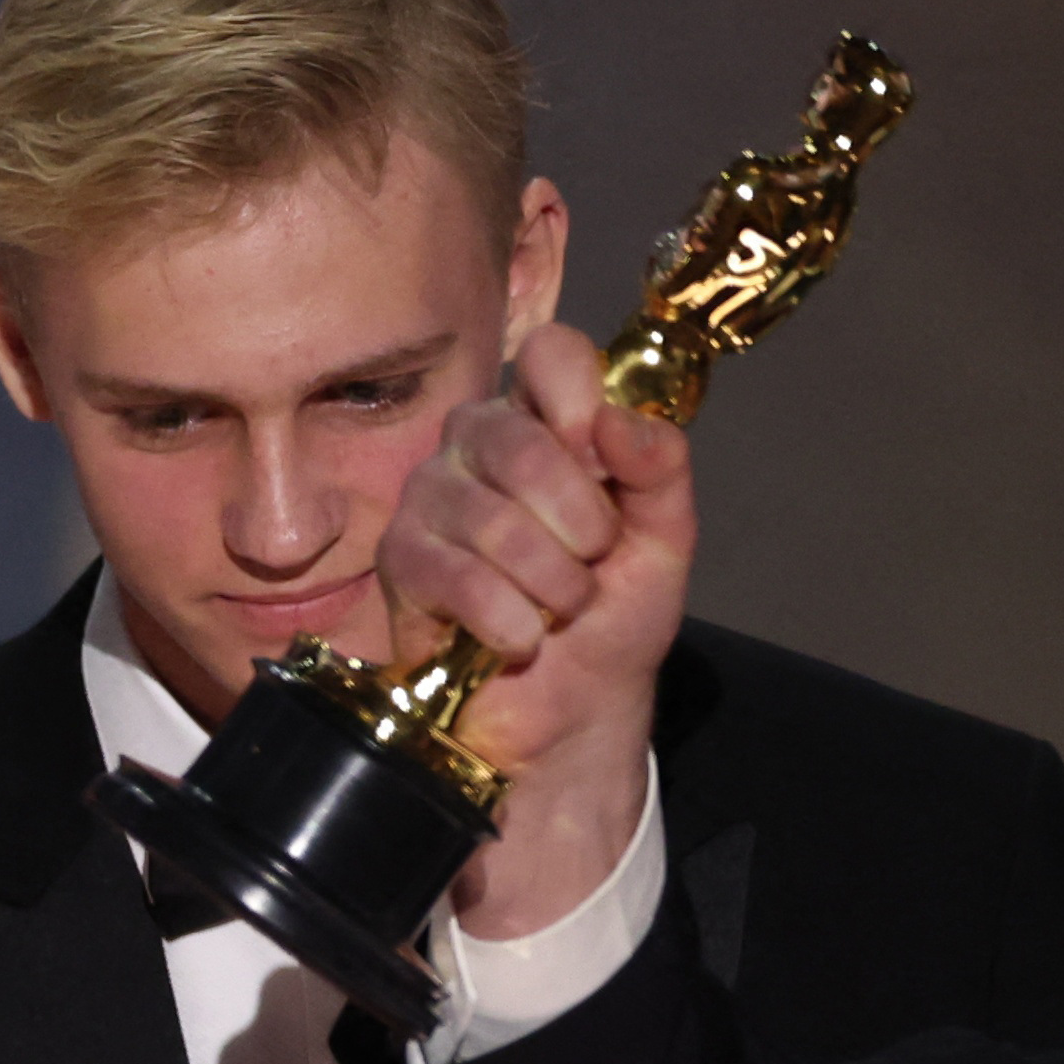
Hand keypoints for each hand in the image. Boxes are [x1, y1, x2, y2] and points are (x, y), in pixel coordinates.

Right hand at [377, 319, 695, 933]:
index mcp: (545, 420)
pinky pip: (453, 576)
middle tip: (591, 565)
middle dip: (578, 522)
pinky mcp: (399, 565)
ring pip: (490, 518)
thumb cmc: (611, 619)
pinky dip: (506, 620)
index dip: (579, 400)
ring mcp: (430, 500)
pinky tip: (518, 640)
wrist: (572, 711)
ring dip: (549, 584)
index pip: (549, 351)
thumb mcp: (664, 541)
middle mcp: (478, 443)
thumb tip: (617, 421)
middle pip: (518, 439)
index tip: (601, 460)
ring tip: (558, 611)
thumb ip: (659, 468)